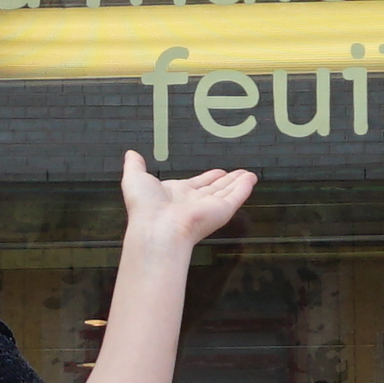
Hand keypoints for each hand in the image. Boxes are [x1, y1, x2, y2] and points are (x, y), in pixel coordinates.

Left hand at [116, 149, 258, 253]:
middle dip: (227, 180)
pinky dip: (245, 188)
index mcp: (176, 195)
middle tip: (238, 173)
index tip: (218, 172)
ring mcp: (209, 207)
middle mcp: (194, 202)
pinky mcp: (221, 211)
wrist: (157, 229)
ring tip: (250, 174)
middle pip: (215, 189)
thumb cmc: (145, 206)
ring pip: (228, 192)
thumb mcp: (134, 178)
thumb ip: (135, 165)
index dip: (208, 178)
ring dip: (239, 183)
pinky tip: (252, 179)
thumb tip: (131, 153)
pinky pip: (236, 197)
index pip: (197, 185)